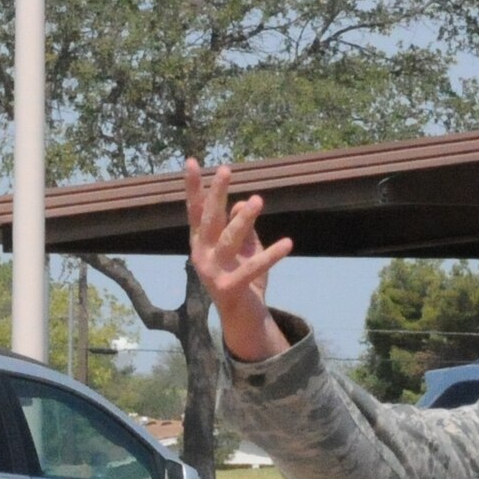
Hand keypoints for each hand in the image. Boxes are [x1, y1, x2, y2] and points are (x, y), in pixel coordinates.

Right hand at [184, 158, 293, 362]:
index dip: (193, 187)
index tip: (191, 161)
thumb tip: (242, 204)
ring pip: (229, 239)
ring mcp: (212, 272)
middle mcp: (201, 254)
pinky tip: (288, 243)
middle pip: (209, 219)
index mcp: (201, 241)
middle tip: (225, 170)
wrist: (243, 317)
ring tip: (258, 200)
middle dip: (216, 194)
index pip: (196, 209)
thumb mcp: (242, 246)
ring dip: (244, 219)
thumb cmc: (242, 276)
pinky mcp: (229, 287)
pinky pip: (253, 267)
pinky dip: (272, 255)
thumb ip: (241, 226)